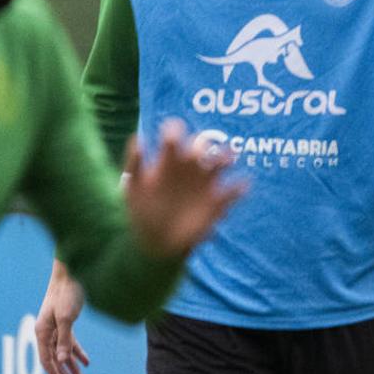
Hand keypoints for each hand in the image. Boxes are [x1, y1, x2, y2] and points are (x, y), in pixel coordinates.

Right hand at [35, 259, 88, 373]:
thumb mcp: (66, 317)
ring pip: (63, 352)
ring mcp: (56, 327)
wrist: (70, 273)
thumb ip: (64, 340)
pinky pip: (70, 342)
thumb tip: (61, 361)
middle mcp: (47, 332)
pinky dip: (78, 352)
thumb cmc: (66, 293)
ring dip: (73, 367)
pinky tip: (86, 362)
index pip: (47, 359)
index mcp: (42, 332)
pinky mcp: (66, 322)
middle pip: (55, 359)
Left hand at [123, 119, 246, 258]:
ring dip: (226, 157)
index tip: (174, 131)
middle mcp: (189, 168)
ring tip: (228, 159)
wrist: (156, 243)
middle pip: (200, 146)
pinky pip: (233, 192)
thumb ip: (134, 166)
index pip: (174, 138)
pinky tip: (241, 186)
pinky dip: (239, 188)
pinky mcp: (217, 202)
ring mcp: (204, 184)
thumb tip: (137, 139)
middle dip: (201, 145)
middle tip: (197, 153)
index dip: (175, 130)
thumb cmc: (142, 212)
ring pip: (221, 162)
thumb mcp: (132, 189)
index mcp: (168, 162)